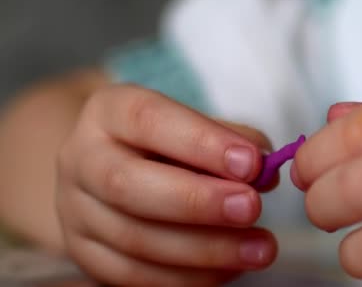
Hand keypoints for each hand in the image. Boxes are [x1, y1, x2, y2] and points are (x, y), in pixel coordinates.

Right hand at [57, 84, 277, 285]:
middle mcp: (83, 159)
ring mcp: (75, 211)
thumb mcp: (191, 124)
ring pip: (134, 239)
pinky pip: (133, 276)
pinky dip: (188, 277)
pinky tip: (230, 268)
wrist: (107, 168)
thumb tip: (265, 171)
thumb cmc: (163, 141)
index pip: (148, 120)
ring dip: (204, 249)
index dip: (201, 143)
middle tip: (252, 208)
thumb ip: (229, 140)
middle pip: (128, 184)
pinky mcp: (84, 253)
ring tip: (258, 248)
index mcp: (108, 112)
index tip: (251, 163)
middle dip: (197, 201)